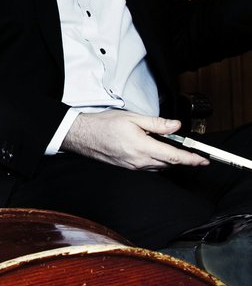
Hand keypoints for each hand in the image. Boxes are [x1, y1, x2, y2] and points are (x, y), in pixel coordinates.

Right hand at [61, 111, 207, 170]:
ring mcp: (133, 166)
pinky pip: (148, 167)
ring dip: (167, 158)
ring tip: (165, 145)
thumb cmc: (103, 124)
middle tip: (187, 148)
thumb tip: (175, 126)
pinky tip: (152, 150)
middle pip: (169, 164)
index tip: (203, 160)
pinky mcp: (127, 167)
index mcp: (143, 148)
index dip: (192, 159)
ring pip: (159, 166)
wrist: (81, 135)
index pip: (174, 157)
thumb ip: (157, 123)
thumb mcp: (132, 118)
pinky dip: (156, 160)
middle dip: (180, 158)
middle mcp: (140, 161)